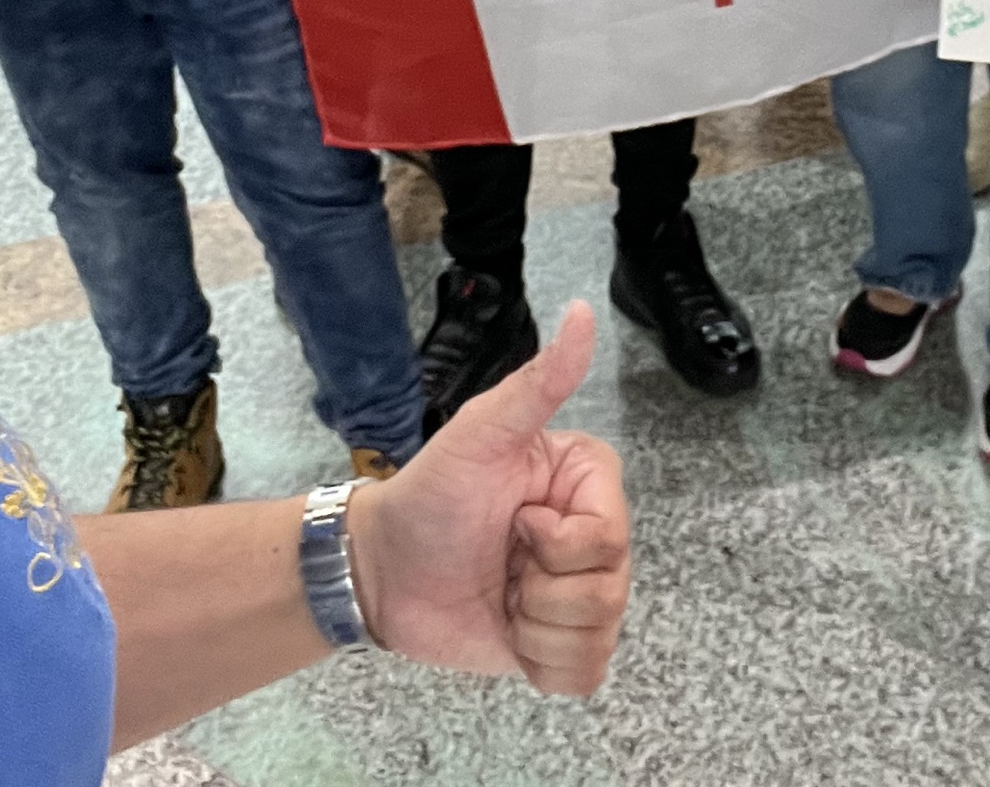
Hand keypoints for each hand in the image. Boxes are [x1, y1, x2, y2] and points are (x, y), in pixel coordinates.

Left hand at [348, 301, 629, 697]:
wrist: (379, 568)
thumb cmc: (429, 494)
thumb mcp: (481, 433)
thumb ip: (538, 382)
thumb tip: (581, 313)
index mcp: (589, 486)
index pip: (609, 538)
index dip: (555, 544)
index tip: (515, 521)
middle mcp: (595, 539)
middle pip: (608, 595)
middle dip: (540, 591)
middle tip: (502, 563)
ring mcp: (579, 596)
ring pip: (597, 637)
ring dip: (536, 629)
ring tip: (502, 597)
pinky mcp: (559, 645)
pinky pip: (583, 675)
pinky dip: (543, 664)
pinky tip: (510, 634)